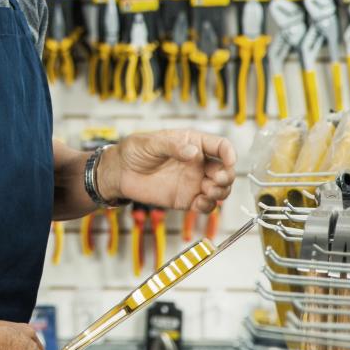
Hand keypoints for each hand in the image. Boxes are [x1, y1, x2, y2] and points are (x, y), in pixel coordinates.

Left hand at [99, 130, 235, 212]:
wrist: (119, 173)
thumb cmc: (134, 151)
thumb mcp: (150, 143)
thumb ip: (171, 147)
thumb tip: (193, 152)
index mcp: (193, 143)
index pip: (221, 146)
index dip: (229, 153)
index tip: (229, 161)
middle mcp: (198, 163)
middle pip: (225, 170)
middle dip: (227, 176)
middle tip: (217, 180)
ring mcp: (194, 182)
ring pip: (220, 189)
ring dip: (221, 192)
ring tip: (207, 192)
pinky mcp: (187, 199)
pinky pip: (206, 206)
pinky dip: (208, 206)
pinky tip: (199, 203)